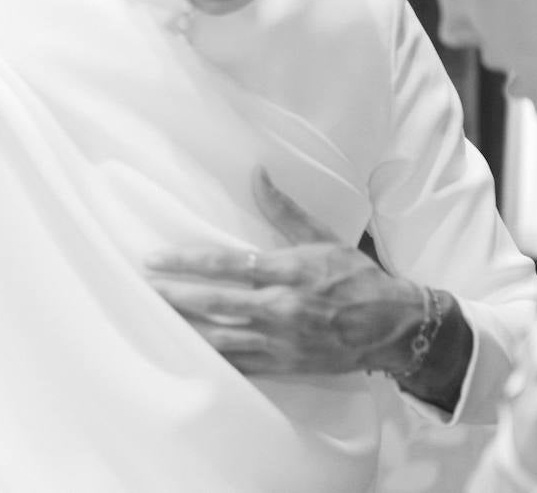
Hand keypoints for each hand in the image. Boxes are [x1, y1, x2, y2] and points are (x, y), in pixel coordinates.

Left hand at [145, 170, 422, 375]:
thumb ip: (284, 209)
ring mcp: (281, 341)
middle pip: (215, 303)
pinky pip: (238, 365)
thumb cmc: (358, 278)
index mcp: (289, 272)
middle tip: (140, 288)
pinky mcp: (284, 365)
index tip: (155, 259)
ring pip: (221, 338)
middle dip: (173, 296)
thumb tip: (257, 172)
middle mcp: (282, 308)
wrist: (397, 328)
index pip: (227, 264)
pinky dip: (209, 360)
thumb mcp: (323, 238)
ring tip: (149, 319)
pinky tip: (182, 352)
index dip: (187, 261)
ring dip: (183, 329)